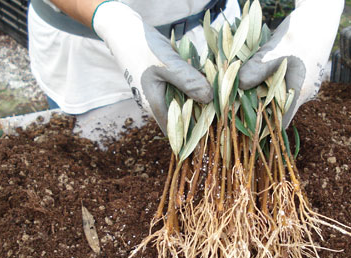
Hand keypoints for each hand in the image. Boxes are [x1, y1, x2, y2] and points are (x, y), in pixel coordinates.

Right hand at [92, 1, 212, 132]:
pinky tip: (210, 79)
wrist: (124, 29)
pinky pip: (185, 88)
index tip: (217, 130)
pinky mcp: (167, 80)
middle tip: (226, 111)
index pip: (177, 132)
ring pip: (186, 102)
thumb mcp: (167, 63)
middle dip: (203, 115)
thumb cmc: (142, 46)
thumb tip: (209, 98)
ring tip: (223, 96)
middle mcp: (158, 102)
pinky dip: (196, 85)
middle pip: (184, 117)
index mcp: (155, 105)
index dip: (196, 134)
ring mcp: (162, 91)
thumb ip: (187, 81)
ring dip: (202, 98)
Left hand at [238, 0, 343, 127]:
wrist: (320, 15)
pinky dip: (264, 84)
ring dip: (258, 96)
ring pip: (276, 97)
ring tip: (236, 96)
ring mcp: (300, 83)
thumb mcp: (276, 50)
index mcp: (299, 93)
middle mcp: (301, 92)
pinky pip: (278, 84)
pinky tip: (250, 77)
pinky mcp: (296, 73)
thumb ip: (258, 68)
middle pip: (276, 111)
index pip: (280, 123)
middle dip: (255, 113)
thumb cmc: (300, 33)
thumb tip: (239, 85)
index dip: (262, 131)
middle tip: (231, 112)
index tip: (241, 131)